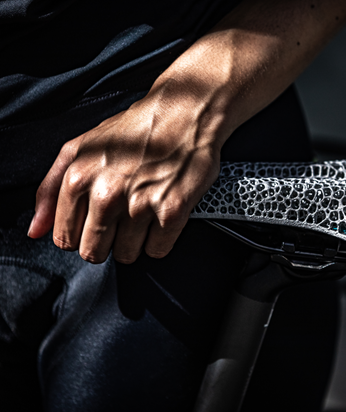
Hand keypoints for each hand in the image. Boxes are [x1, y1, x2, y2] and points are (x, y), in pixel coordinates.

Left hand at [27, 0, 345, 263]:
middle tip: (112, 239)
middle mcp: (119, 167)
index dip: (60, 225)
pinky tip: (169, 234)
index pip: (59, 203)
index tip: (65, 234)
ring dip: (132, 248)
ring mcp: (153, 181)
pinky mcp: (188, 190)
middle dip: (99, 243)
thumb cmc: (165, 104)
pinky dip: (165, 242)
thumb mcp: (107, 126)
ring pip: (127, 240)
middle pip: (91, 232)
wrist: (212, 84)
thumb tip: (44, 205)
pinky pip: (166, 235)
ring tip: (143, 237)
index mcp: (94, 149)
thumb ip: (75, 165)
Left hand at [28, 82, 221, 263]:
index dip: (81, 233)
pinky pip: (157, 250)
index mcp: (79, 178)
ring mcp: (140, 205)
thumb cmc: (136, 129)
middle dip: (107, 241)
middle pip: (94, 252)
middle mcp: (107, 194)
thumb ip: (50, 189)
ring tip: (144, 212)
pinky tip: (162, 215)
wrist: (186, 112)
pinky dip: (160, 239)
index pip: (66, 238)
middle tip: (121, 218)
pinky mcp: (172, 212)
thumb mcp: (80, 148)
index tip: (95, 222)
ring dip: (135, 241)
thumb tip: (36, 230)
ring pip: (127, 255)